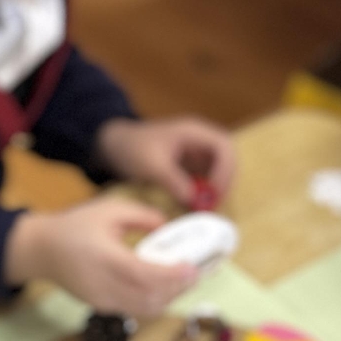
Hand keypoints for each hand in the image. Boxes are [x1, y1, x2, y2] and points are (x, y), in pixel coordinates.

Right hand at [6, 195, 195, 317]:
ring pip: (145, 309)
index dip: (173, 276)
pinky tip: (161, 286)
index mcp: (105, 258)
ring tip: (181, 281)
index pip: (145, 275)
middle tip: (194, 273)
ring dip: (168, 298)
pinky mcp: (100, 307)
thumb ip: (143, 215)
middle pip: (150, 297)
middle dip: (178, 289)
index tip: (192, 268)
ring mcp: (101, 299)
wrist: (41, 250)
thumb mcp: (110, 208)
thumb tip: (167, 228)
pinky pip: (134, 309)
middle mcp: (103, 284)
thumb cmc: (75, 226)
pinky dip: (153, 301)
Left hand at [95, 116, 237, 205]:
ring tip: (205, 209)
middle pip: (226, 160)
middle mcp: (199, 141)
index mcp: (194, 132)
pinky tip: (195, 207)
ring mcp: (195, 154)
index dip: (225, 169)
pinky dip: (202, 193)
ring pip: (217, 172)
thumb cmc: (132, 148)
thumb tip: (194, 200)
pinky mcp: (188, 168)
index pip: (224, 146)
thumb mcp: (151, 165)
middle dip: (223, 182)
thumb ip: (173, 181)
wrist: (114, 147)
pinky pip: (204, 180)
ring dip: (215, 190)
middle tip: (214, 205)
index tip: (216, 191)